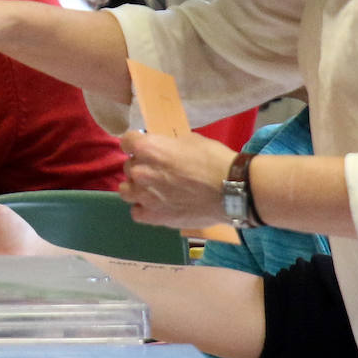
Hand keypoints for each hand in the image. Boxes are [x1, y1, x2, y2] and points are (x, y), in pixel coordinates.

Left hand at [118, 128, 234, 229]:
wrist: (231, 190)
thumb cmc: (213, 160)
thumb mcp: (189, 140)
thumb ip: (167, 145)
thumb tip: (162, 149)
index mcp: (148, 149)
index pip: (126, 141)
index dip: (136, 143)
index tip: (144, 147)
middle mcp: (140, 172)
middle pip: (129, 166)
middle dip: (141, 165)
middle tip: (159, 170)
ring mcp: (144, 196)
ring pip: (126, 190)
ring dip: (137, 187)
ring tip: (153, 189)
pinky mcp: (153, 217)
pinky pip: (136, 212)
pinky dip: (144, 208)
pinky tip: (157, 205)